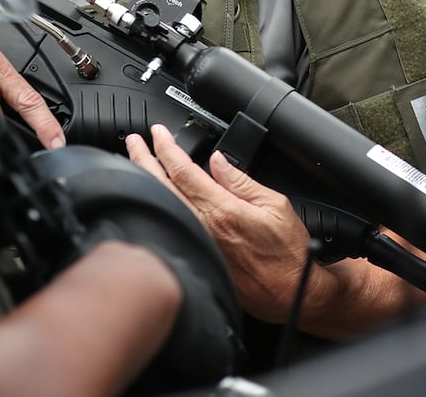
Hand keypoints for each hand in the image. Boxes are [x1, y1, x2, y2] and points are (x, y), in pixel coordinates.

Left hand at [126, 124, 312, 321]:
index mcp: (222, 210)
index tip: (157, 133)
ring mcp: (197, 245)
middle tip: (133, 141)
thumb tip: (219, 160)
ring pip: (162, 207)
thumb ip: (242, 181)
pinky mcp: (198, 258)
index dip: (167, 148)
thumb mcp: (275, 205)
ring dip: (146, 182)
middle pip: (163, 187)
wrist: (291, 293)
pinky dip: (156, 207)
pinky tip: (152, 200)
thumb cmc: (287, 254)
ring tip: (135, 164)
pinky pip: (170, 227)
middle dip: (144, 159)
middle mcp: (203, 228)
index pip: (184, 171)